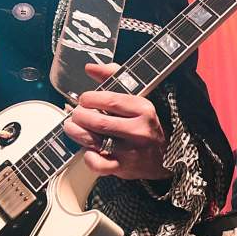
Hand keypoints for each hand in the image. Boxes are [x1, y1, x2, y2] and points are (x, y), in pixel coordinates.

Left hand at [64, 62, 168, 179]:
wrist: (164, 156)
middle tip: (75, 114)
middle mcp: (139, 130)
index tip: (84, 99)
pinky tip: (87, 150)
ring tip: (72, 127)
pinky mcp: (123, 168)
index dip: (90, 98)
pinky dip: (88, 157)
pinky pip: (98, 164)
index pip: (111, 100)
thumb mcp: (136, 98)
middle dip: (80, 116)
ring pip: (95, 141)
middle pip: (99, 122)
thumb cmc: (144, 124)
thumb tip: (90, 68)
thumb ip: (113, 78)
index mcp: (143, 109)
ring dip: (77, 133)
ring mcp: (131, 151)